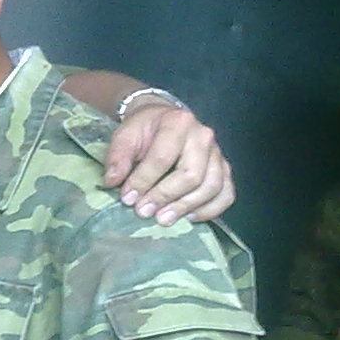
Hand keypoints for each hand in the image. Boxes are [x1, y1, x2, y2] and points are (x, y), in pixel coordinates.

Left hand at [103, 102, 233, 224]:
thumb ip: (118, 156)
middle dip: (165, 197)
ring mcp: (218, 154)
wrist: (164, 119)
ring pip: (211, 187)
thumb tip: (113, 181)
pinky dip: (211, 210)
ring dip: (186, 207)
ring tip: (163, 219)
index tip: (127, 198)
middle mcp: (204, 137)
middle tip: (143, 212)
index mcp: (178, 122)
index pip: (163, 157)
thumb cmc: (144, 130)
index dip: (144, 181)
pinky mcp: (224, 169)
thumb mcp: (125, 134)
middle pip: (191, 175)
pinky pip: (226, 194)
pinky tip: (189, 218)